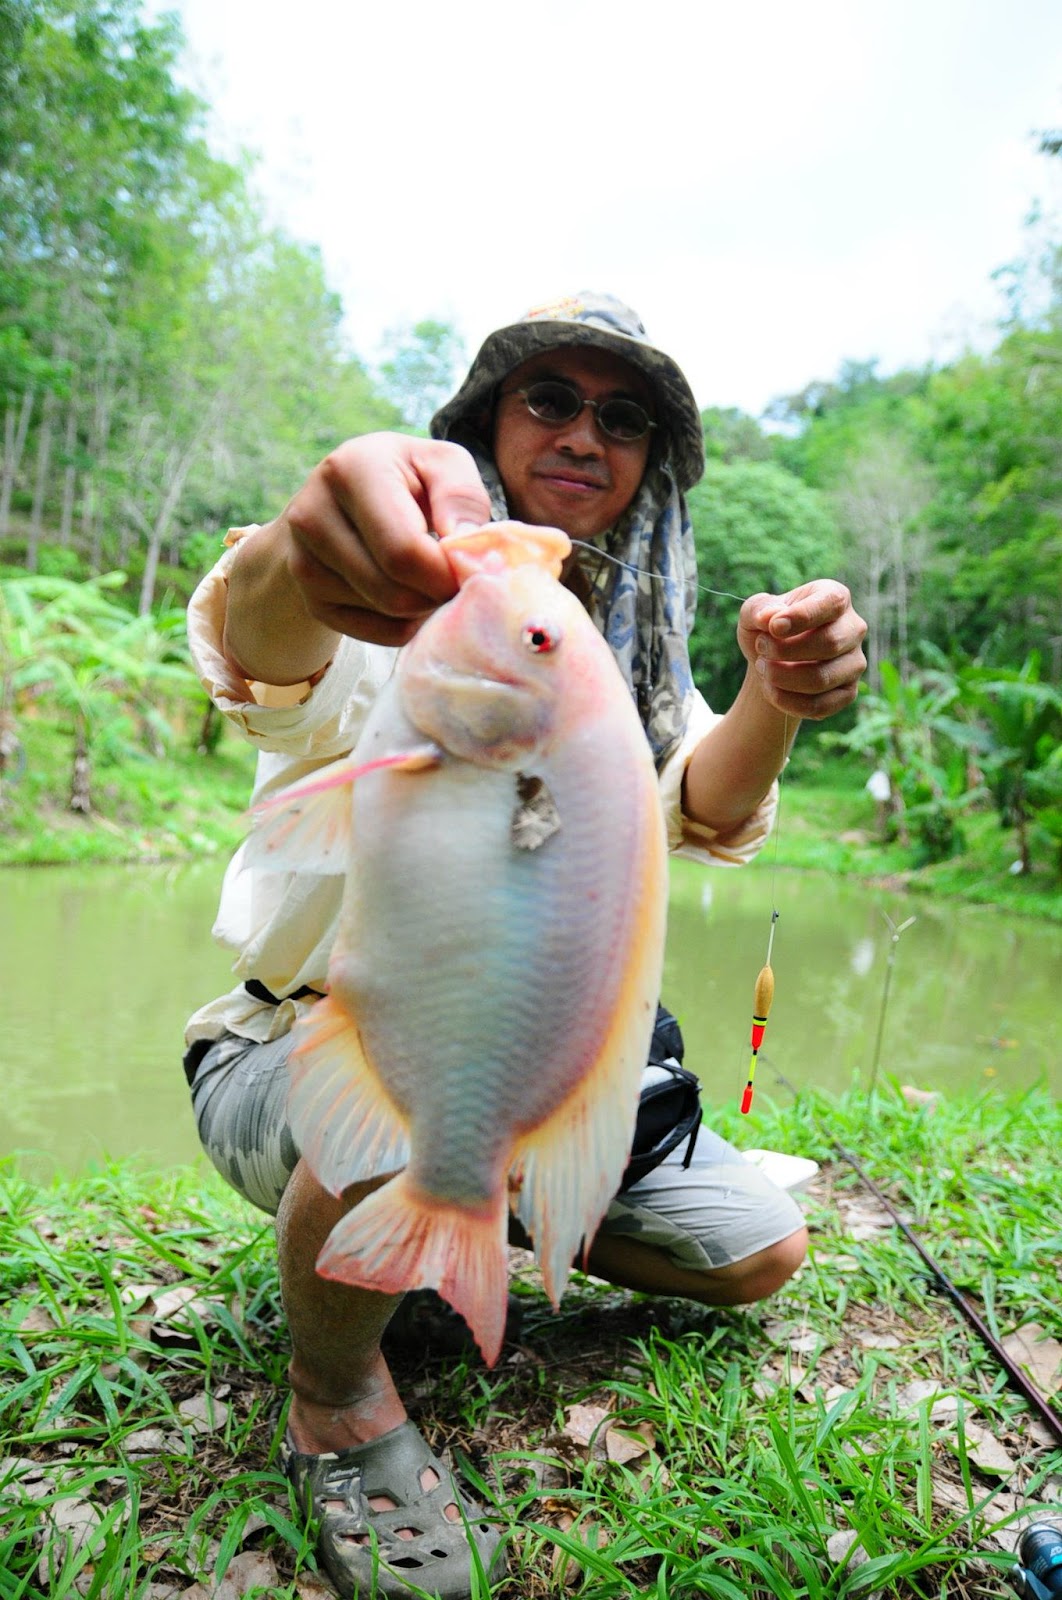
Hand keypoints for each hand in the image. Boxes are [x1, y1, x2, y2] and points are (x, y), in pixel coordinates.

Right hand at [280, 434, 492, 647]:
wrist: (347, 498)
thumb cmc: (408, 479)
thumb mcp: (442, 465)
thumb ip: (462, 496)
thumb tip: (463, 547)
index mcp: (350, 471)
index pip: (404, 551)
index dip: (447, 574)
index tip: (469, 567)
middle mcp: (312, 516)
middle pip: (395, 593)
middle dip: (438, 595)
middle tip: (456, 577)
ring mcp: (302, 562)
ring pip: (386, 616)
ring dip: (423, 608)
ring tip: (429, 576)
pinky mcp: (310, 600)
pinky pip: (373, 634)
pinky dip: (402, 623)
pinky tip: (407, 591)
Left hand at [737, 580, 867, 720]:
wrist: (770, 662)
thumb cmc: (766, 630)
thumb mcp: (754, 613)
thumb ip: (759, 610)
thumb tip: (769, 617)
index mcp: (834, 597)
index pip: (832, 603)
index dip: (802, 616)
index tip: (773, 627)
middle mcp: (853, 628)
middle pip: (830, 643)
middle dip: (786, 650)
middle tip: (761, 649)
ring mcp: (854, 662)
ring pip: (823, 678)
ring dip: (783, 678)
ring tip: (763, 669)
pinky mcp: (847, 693)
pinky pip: (821, 705)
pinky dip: (788, 701)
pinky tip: (771, 690)